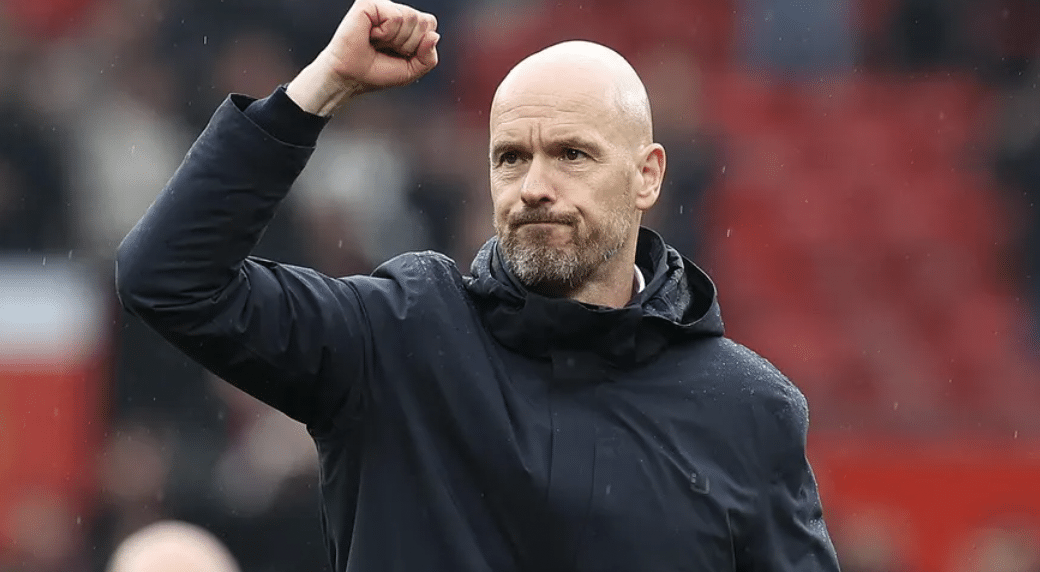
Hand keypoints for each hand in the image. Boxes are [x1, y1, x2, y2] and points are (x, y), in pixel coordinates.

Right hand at [288, 0, 438, 114]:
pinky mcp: (369, 4)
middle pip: (424, 21)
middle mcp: (395, 11)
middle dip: (409, 44)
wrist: (350, 77)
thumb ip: (429, 57)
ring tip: (378, 43)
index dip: (420, 45)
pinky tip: (372, 35)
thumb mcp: (412, 70)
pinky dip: (387, 33)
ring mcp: (382, 6)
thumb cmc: (377, 72)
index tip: (399, 54)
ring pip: (412, 17)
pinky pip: (396, 16)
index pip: (430, 24)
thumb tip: (434, 35)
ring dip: (397, 40)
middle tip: (387, 49)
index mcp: (406, 23)